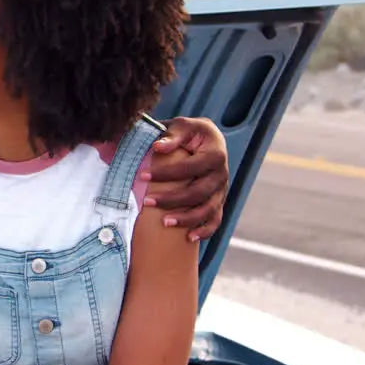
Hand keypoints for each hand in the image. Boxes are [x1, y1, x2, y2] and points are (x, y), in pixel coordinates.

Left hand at [141, 116, 228, 241]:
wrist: (206, 139)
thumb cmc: (189, 132)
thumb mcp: (182, 126)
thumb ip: (172, 135)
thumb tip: (157, 147)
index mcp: (216, 154)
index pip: (190, 167)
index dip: (167, 173)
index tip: (143, 176)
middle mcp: (222, 174)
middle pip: (199, 192)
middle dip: (172, 199)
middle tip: (147, 201)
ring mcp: (222, 190)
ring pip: (208, 210)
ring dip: (187, 218)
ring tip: (164, 222)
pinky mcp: (219, 201)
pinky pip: (216, 220)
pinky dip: (205, 230)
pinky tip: (189, 237)